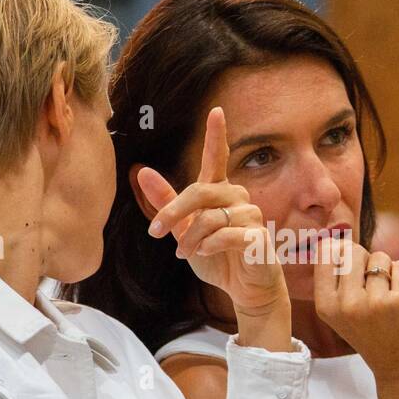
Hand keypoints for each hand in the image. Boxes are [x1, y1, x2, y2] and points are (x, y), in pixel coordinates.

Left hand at [139, 107, 286, 317]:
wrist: (244, 288)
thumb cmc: (217, 258)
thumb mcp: (184, 230)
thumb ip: (166, 202)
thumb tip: (141, 171)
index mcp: (220, 192)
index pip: (218, 158)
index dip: (216, 135)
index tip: (216, 110)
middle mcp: (238, 197)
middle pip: (200, 191)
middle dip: (173, 212)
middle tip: (156, 232)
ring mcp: (251, 216)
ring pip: (210, 218)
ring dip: (190, 239)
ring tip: (185, 254)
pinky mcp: (258, 237)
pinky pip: (226, 235)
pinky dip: (209, 247)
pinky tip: (206, 255)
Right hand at [313, 239, 398, 382]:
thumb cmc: (373, 333)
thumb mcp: (341, 312)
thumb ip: (335, 279)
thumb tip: (335, 240)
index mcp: (325, 305)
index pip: (325, 253)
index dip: (342, 254)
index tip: (352, 274)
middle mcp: (346, 305)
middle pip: (352, 250)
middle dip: (366, 261)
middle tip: (373, 289)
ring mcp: (373, 303)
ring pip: (380, 257)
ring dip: (388, 271)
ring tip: (388, 298)